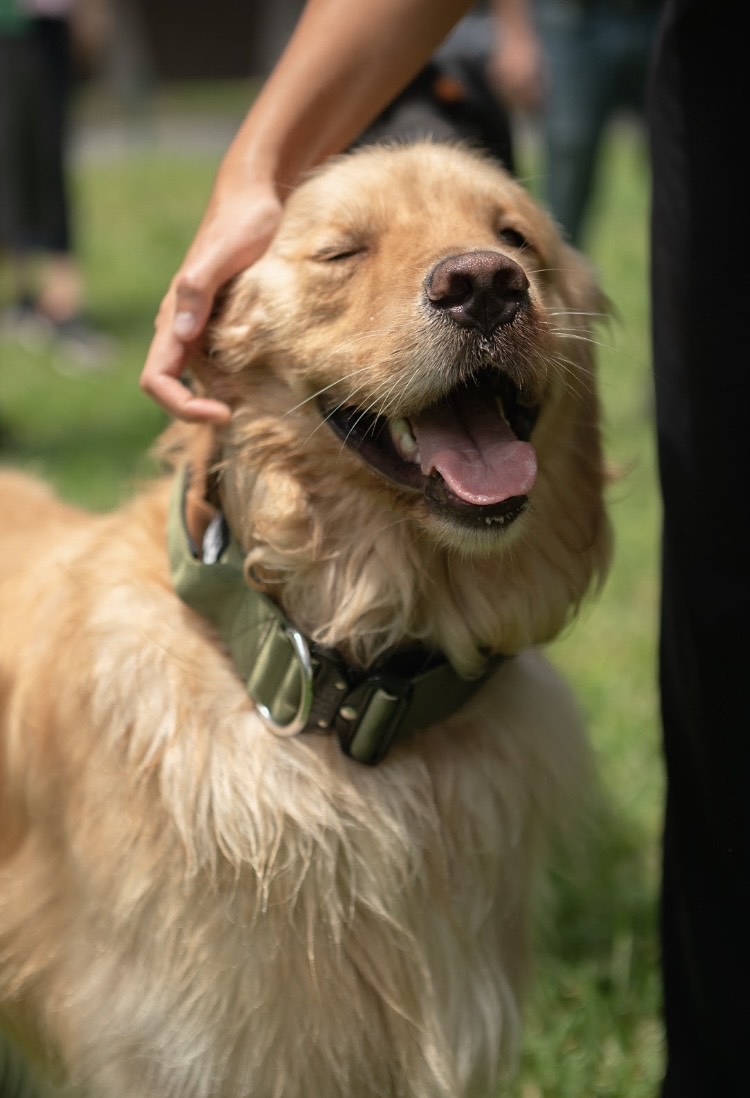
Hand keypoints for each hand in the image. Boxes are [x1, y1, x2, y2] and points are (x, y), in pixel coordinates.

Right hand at [140, 179, 283, 422]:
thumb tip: (180, 334)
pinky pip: (221, 362)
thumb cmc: (242, 220)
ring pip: (200, 379)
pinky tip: (265, 375)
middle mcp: (181, 327)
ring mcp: (200, 326)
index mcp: (174, 316)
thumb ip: (198, 289)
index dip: (182, 406)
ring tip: (261, 395)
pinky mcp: (221, 322)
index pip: (157, 379)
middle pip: (175, 386)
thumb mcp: (224, 253)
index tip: (222, 412)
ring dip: (223, 395)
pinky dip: (237, 378)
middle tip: (244, 411)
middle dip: (203, 408)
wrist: (255, 196)